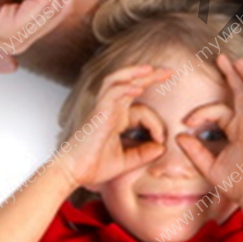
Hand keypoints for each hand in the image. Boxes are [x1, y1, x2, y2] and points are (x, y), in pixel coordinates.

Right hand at [58, 66, 170, 187]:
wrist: (73, 173)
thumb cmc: (94, 166)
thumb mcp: (126, 161)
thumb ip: (144, 154)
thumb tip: (162, 148)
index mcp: (117, 118)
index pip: (142, 110)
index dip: (156, 124)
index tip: (161, 140)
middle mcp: (110, 110)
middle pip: (129, 84)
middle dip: (150, 76)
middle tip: (169, 71)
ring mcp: (103, 109)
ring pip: (116, 81)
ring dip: (134, 73)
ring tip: (151, 69)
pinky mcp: (97, 113)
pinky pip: (111, 94)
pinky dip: (124, 88)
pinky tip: (138, 87)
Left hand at [177, 55, 242, 205]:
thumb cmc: (236, 184)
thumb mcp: (209, 166)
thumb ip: (194, 151)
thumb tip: (179, 136)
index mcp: (237, 132)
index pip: (218, 112)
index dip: (200, 114)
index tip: (186, 123)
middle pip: (239, 93)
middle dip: (229, 76)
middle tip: (219, 59)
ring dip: (240, 73)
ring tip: (230, 59)